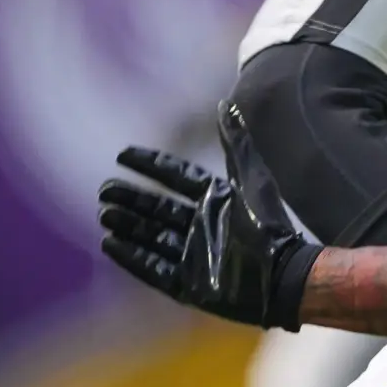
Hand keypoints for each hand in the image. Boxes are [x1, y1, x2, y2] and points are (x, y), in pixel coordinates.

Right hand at [98, 99, 320, 329]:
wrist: (282, 274)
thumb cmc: (268, 224)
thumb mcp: (251, 177)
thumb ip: (236, 142)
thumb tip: (225, 103)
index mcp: (214, 199)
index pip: (175, 177)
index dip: (150, 165)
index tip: (123, 154)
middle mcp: (199, 225)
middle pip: (157, 208)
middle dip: (131, 198)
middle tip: (104, 189)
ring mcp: (192, 255)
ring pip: (151, 236)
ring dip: (127, 225)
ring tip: (104, 214)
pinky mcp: (188, 283)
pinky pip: (153, 268)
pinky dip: (131, 257)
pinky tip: (110, 245)